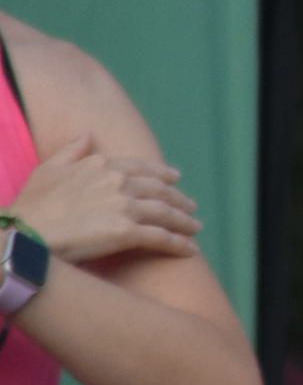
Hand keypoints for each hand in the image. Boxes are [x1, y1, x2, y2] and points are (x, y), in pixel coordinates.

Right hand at [1, 135, 200, 264]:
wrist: (24, 235)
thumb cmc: (31, 206)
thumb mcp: (48, 170)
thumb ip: (72, 151)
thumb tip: (88, 134)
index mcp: (102, 165)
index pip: (142, 168)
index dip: (162, 174)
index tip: (175, 178)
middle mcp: (118, 182)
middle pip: (159, 190)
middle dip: (178, 199)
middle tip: (191, 207)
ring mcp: (124, 207)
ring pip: (166, 213)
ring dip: (184, 221)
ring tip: (195, 229)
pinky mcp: (127, 232)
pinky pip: (161, 238)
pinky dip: (179, 244)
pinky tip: (190, 250)